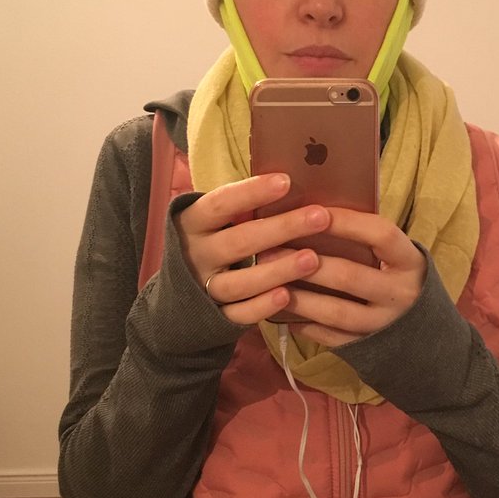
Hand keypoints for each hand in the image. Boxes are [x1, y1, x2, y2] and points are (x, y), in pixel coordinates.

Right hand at [174, 175, 331, 326]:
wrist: (179, 295)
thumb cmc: (213, 242)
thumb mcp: (217, 222)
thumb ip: (244, 208)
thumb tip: (294, 182)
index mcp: (194, 223)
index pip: (221, 203)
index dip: (251, 193)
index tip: (286, 181)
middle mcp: (196, 255)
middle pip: (239, 241)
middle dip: (281, 228)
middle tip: (320, 217)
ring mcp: (204, 288)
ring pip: (239, 281)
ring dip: (277, 270)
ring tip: (312, 259)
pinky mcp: (215, 316)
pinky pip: (239, 314)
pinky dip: (262, 306)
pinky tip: (287, 295)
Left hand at [285, 208, 426, 346]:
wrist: (430, 339)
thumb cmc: (400, 281)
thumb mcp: (398, 259)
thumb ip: (369, 242)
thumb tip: (315, 215)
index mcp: (411, 262)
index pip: (381, 235)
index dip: (348, 222)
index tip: (314, 212)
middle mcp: (401, 294)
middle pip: (350, 276)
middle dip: (307, 263)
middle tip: (271, 252)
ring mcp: (385, 325)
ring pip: (336, 311)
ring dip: (300, 297)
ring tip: (271, 284)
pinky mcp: (369, 349)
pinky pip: (332, 338)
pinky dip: (306, 326)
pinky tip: (283, 314)